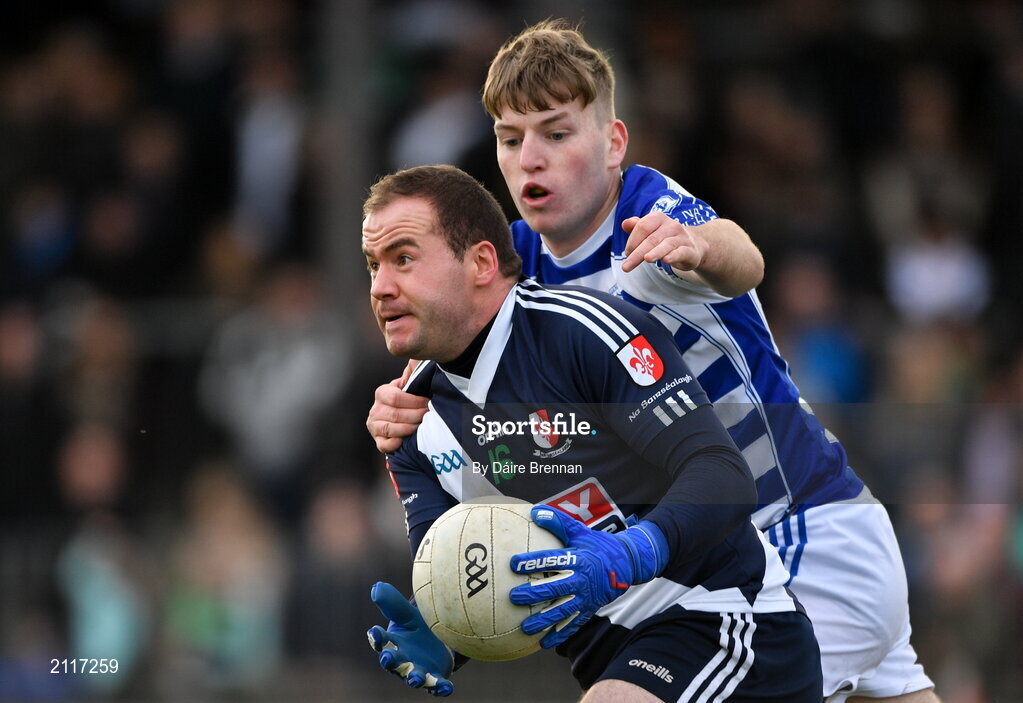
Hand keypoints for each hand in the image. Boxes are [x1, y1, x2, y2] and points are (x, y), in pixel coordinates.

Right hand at [367, 359, 428, 453]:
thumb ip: (414, 369)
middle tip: (429, 415)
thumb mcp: (413, 382)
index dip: (414, 401)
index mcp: (383, 392)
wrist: (408, 418)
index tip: (428, 402)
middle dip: (414, 415)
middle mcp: (376, 409)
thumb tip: (417, 357)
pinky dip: (393, 444)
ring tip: (421, 427)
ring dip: (407, 428)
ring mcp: (375, 426)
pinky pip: (383, 445)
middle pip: (394, 414)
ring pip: (389, 429)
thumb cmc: (412, 398)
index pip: (395, 397)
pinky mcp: (378, 440)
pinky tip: (404, 441)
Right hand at [367, 582, 454, 696]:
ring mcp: (418, 671)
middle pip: (393, 663)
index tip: (374, 631)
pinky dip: (441, 688)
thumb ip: (393, 603)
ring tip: (415, 678)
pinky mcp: (435, 679)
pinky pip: (437, 686)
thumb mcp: (407, 614)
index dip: (377, 637)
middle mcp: (402, 661)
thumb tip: (376, 587)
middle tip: (387, 657)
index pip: (381, 640)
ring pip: (414, 678)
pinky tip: (447, 687)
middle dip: (390, 661)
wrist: (436, 644)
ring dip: (414, 679)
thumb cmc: (416, 629)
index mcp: (393, 644)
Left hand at [508, 507, 667, 648]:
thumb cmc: (597, 545)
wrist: (626, 565)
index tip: (513, 563)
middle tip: (513, 597)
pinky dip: (559, 635)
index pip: (552, 560)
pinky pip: (573, 624)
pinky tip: (544, 644)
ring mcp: (585, 598)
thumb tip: (534, 511)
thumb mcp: (580, 531)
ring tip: (524, 627)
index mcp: (578, 559)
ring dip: (543, 620)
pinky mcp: (588, 610)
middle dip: (533, 594)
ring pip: (561, 611)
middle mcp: (581, 580)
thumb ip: (558, 522)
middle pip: (554, 588)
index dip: (533, 562)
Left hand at [621, 212, 705, 272]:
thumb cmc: (665, 238)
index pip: (643, 226)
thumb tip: (625, 223)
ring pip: (666, 245)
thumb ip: (637, 227)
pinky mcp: (690, 251)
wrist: (692, 247)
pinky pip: (682, 252)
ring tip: (646, 259)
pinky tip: (666, 260)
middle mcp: (672, 225)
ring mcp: (682, 238)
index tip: (627, 254)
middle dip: (637, 253)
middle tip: (626, 266)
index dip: (632, 240)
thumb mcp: (650, 231)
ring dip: (655, 253)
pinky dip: (674, 256)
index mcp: (659, 218)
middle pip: (652, 239)